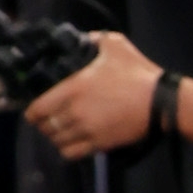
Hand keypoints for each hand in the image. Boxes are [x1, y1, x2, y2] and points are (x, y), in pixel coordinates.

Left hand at [28, 29, 161, 155]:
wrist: (160, 102)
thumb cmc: (137, 73)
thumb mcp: (115, 45)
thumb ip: (95, 39)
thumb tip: (85, 38)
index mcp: (73, 88)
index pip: (38, 108)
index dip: (32, 111)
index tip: (35, 109)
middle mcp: (74, 112)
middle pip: (46, 127)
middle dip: (44, 124)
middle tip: (49, 119)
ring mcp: (86, 130)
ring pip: (57, 141)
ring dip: (56, 137)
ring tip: (62, 131)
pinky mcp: (99, 144)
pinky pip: (71, 153)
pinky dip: (68, 150)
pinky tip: (73, 142)